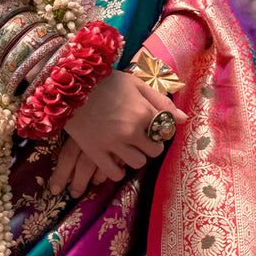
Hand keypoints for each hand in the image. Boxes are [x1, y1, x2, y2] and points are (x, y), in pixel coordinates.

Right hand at [49, 70, 186, 192]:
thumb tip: (184, 118)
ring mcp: (113, 143)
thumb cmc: (106, 82)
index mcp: (143, 111)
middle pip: (154, 151)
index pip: (166, 131)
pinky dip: (117, 169)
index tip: (152, 125)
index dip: (161, 129)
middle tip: (140, 136)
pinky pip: (115, 174)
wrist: (70, 84)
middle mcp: (131, 130)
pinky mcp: (95, 152)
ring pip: (137, 162)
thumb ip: (160, 101)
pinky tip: (114, 157)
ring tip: (126, 144)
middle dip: (150, 144)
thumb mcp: (135, 84)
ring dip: (135, 155)